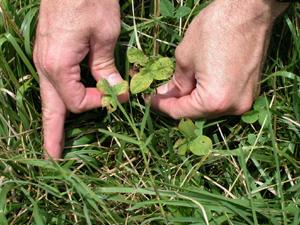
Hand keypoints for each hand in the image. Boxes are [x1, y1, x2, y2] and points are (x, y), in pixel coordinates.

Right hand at [33, 0, 127, 158]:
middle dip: (52, 132)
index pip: (77, 102)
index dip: (98, 103)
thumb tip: (114, 90)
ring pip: (50, 96)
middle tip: (54, 156)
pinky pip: (54, 82)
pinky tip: (65, 104)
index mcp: (57, 64)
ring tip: (57, 137)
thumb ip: (106, 67)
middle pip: (50, 108)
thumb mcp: (104, 35)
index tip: (117, 95)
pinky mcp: (51, 52)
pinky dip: (60, 97)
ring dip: (55, 116)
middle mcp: (46, 65)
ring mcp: (46, 58)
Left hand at [148, 0, 288, 119]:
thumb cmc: (216, 28)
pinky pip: (223, 99)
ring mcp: (245, 99)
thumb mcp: (185, 57)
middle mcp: (234, 106)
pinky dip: (207, 95)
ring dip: (191, 100)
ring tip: (174, 88)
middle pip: (196, 113)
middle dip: (175, 103)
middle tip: (159, 94)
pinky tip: (194, 84)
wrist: (250, 10)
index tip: (148, 99)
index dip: (160, 106)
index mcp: (215, 100)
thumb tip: (167, 94)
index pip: (180, 112)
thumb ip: (176, 83)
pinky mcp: (250, 90)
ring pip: (209, 108)